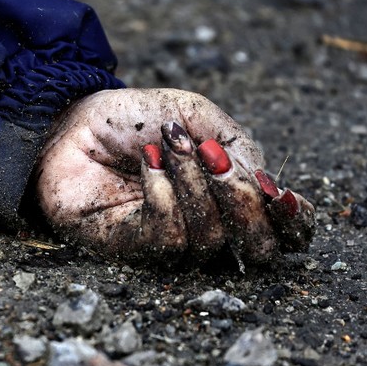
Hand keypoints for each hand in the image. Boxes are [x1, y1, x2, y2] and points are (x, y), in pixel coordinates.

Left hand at [34, 88, 314, 264]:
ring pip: (210, 238)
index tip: (283, 195)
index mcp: (232, 199)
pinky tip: (146, 164)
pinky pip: (167, 235)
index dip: (294, 222)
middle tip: (218, 161)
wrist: (71, 121)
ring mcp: (171, 244)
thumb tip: (267, 186)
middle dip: (246, 204)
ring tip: (170, 145)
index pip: (282, 232)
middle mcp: (208, 228)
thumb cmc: (134, 121)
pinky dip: (163, 192)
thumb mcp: (195, 115)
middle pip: (257, 250)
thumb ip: (237, 146)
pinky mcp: (133, 249)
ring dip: (194, 183)